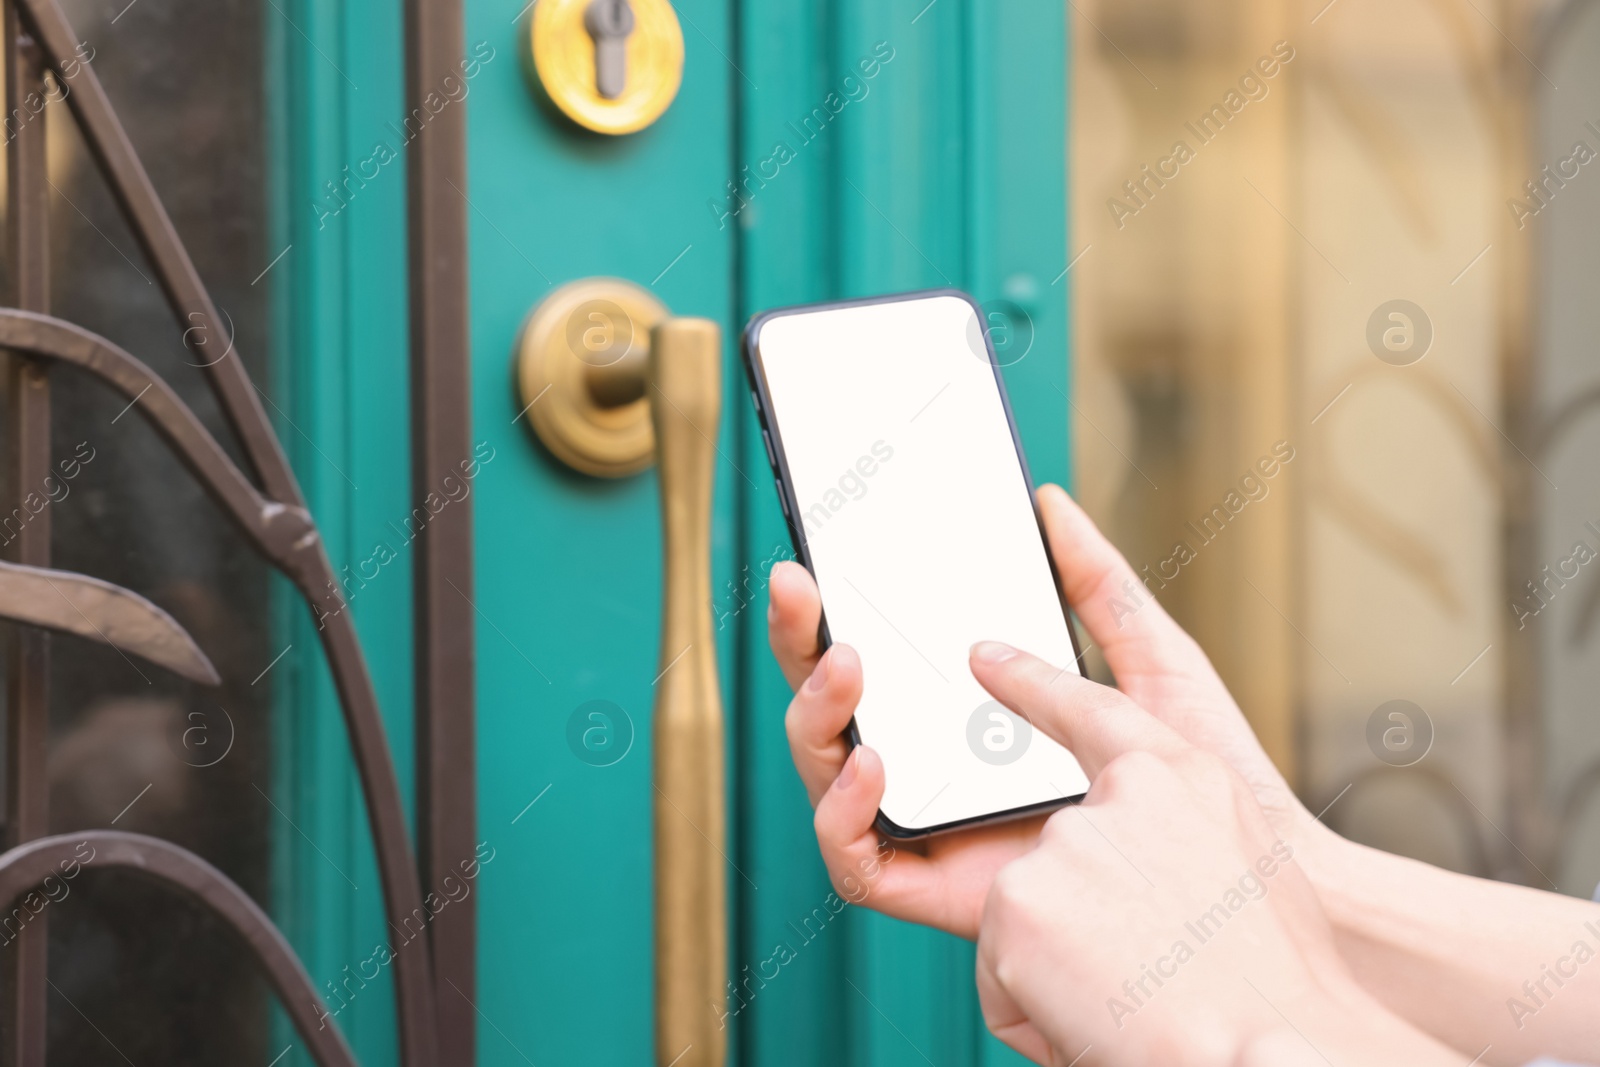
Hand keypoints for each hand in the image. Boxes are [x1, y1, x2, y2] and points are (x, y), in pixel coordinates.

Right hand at [767, 484, 1311, 938]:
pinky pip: (856, 862)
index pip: (878, 661)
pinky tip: (874, 761)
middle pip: (834, 707)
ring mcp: (933, 829)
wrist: (1256, 869)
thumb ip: (1096, 585)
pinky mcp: (939, 892)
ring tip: (847, 662)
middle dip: (798, 642)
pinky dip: (843, 811)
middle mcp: (936, 770)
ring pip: (829, 774)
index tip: (812, 560)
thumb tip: (1049, 505)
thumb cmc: (1210, 776)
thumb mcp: (1148, 656)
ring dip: (816, 714)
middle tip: (797, 585)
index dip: (827, 615)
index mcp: (969, 715)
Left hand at [970, 642, 1461, 1066]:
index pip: (1093, 711)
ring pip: (1029, 911)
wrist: (1273, 1048)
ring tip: (1136, 1001)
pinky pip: (1000, 962)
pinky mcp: (1019, 895)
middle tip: (1150, 969)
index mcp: (1184, 778)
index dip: (1034, 683)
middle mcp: (1120, 796)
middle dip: (1088, 919)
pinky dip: (1032, 1003)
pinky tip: (1092, 1018)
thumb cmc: (1279, 982)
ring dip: (1065, 965)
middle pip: (1063, 854)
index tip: (984, 659)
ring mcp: (1065, 842)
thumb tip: (1132, 852)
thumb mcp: (1251, 871)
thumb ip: (1181, 838)